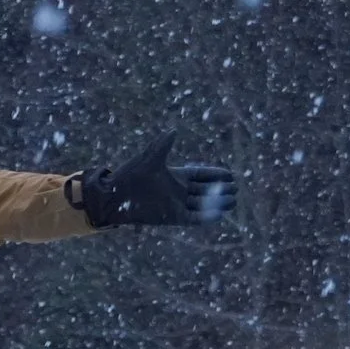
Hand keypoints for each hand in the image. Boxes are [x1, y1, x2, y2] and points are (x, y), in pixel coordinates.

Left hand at [74, 132, 235, 226]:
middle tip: (236, 188)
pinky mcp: (171, 217)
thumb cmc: (129, 176)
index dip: (215, 174)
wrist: (114, 197)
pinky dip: (205, 217)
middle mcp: (178, 191)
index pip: (201, 174)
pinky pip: (193, 218)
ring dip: (217, 203)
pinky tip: (219, 215)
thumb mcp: (150, 158)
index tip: (230, 174)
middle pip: (205, 190)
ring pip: (202, 204)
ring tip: (233, 201)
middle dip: (220, 190)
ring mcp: (175, 204)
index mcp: (175, 176)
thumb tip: (174, 130)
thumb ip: (163, 145)